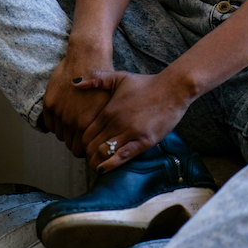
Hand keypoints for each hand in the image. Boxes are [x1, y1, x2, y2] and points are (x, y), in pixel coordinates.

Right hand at [42, 55, 111, 157]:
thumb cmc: (102, 81)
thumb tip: (101, 145)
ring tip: (74, 120)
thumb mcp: (109, 105)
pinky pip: (49, 125)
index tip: (88, 141)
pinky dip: (56, 123)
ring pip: (60, 135)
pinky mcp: (50, 104)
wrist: (88, 57)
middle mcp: (72, 121)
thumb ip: (101, 127)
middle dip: (76, 141)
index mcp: (88, 124)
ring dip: (66, 131)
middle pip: (70, 145)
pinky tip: (65, 114)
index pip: (82, 151)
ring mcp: (60, 112)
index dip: (85, 146)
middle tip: (81, 132)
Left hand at [73, 70, 191, 172]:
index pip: (85, 134)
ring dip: (97, 163)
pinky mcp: (144, 141)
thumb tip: (75, 83)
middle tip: (92, 158)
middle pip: (92, 147)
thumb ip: (96, 78)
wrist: (172, 88)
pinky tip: (104, 169)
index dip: (83, 143)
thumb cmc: (146, 84)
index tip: (88, 147)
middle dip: (89, 155)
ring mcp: (130, 132)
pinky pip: (122, 157)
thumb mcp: (119, 77)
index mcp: (108, 110)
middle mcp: (116, 122)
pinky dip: (110, 166)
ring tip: (98, 166)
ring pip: (104, 154)